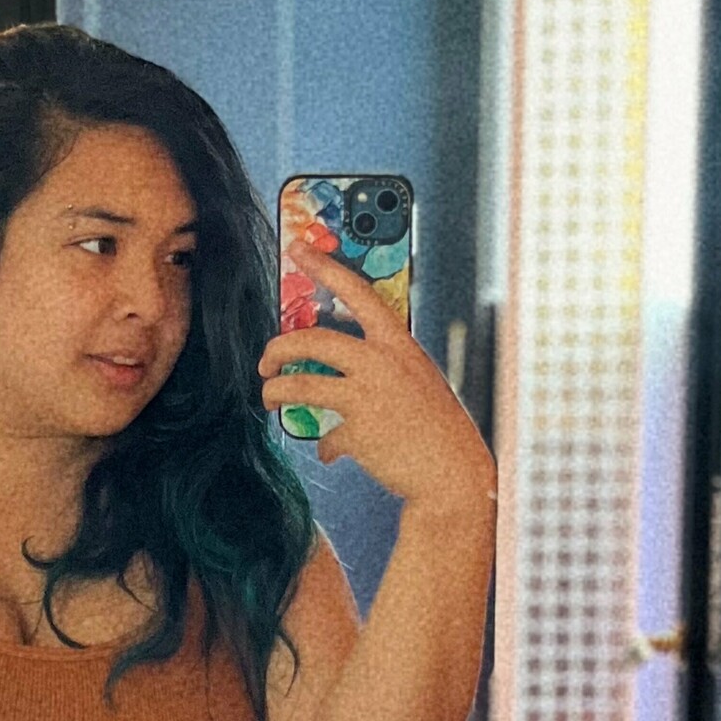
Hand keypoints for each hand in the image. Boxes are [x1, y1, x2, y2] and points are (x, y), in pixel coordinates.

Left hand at [259, 239, 497, 505]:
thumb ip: (381, 368)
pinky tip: (331, 451)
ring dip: (276, 391)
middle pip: (311, 340)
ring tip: (269, 397)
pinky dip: (327, 445)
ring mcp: (367, 396)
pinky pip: (326, 436)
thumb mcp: (416, 380)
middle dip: (278, 348)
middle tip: (266, 361)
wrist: (453, 472)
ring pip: (300, 384)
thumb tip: (342, 372)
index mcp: (398, 343)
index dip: (323, 267)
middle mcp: (380, 362)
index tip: (297, 248)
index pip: (357, 292)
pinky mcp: (357, 431)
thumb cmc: (438, 426)